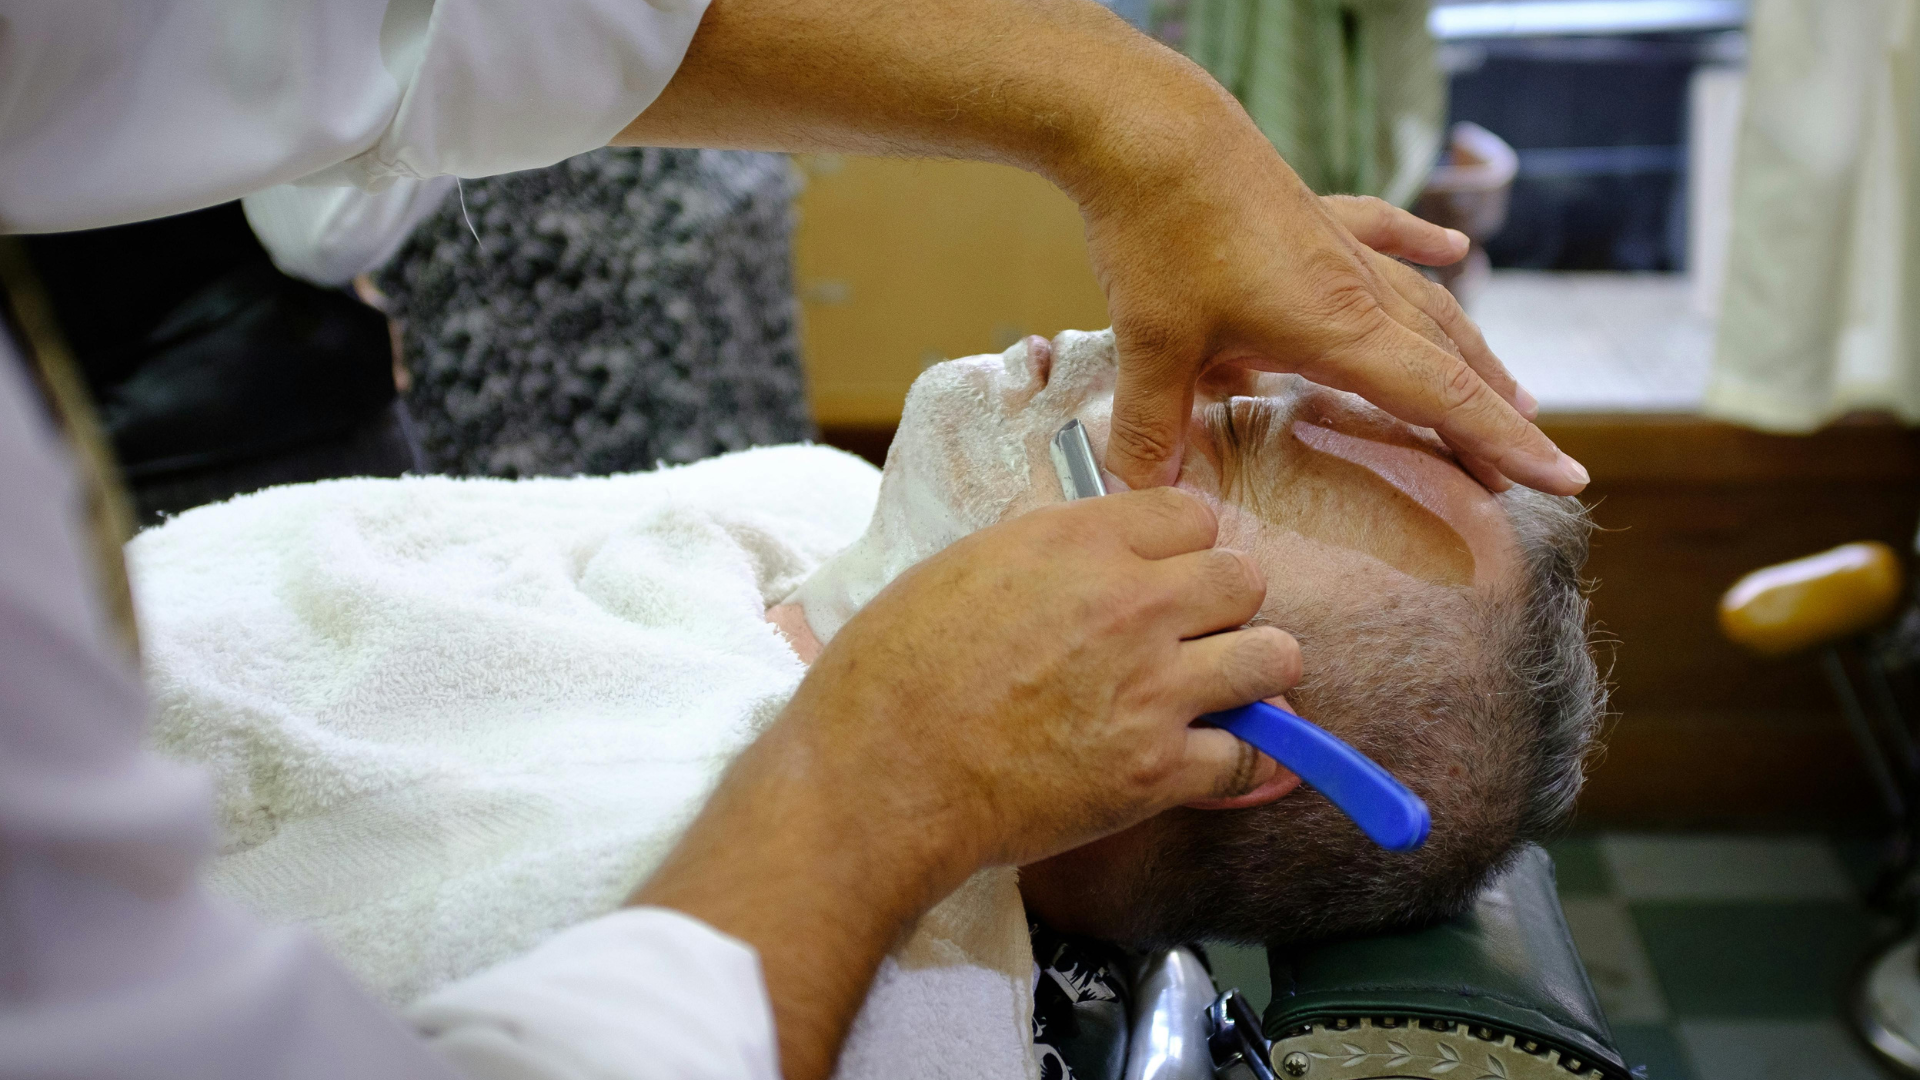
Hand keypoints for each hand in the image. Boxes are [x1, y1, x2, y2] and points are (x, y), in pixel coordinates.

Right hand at [795, 485, 1299, 868]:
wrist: (878, 778)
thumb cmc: (890, 677)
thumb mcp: (961, 569)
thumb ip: (1046, 554)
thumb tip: (1090, 554)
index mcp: (1076, 543)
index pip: (1192, 515)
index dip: (1181, 549)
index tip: (1165, 576)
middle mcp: (1129, 603)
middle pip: (1245, 579)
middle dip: (1225, 607)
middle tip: (1193, 637)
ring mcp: (1151, 687)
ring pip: (1273, 659)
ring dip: (1251, 677)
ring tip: (1220, 695)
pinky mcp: (1156, 771)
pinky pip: (1249, 757)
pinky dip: (1236, 765)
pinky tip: (1207, 762)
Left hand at [1075, 108, 1585, 495]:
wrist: (1148, 129)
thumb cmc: (1159, 234)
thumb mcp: (1152, 345)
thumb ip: (1154, 428)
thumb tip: (1146, 495)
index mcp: (1338, 328)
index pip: (1442, 398)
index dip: (1503, 444)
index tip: (1565, 478)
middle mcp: (1356, 287)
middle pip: (1447, 359)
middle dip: (1489, 417)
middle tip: (1521, 468)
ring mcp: (1336, 245)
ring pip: (1424, 304)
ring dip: (1468, 349)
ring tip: (1507, 388)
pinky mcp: (1307, 212)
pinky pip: (1381, 232)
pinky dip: (1418, 244)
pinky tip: (1451, 246)